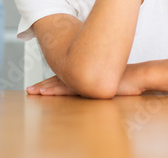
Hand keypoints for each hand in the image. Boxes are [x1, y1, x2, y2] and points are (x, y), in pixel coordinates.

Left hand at [26, 66, 145, 96]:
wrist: (137, 77)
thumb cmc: (126, 81)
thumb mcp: (109, 82)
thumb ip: (99, 83)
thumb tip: (95, 86)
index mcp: (86, 73)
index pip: (64, 79)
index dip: (51, 82)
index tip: (40, 86)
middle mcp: (83, 74)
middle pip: (58, 80)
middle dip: (43, 85)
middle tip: (30, 89)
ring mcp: (84, 79)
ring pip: (59, 84)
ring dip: (45, 88)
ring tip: (33, 92)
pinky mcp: (87, 85)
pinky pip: (67, 89)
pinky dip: (55, 90)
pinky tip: (45, 93)